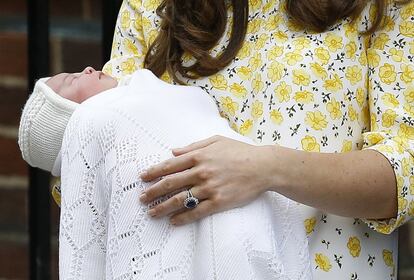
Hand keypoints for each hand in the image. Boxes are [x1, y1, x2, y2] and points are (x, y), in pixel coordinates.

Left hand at [139, 135, 275, 225]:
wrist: (263, 166)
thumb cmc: (240, 151)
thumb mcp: (216, 141)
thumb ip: (193, 146)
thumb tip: (173, 151)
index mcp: (199, 156)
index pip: (170, 165)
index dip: (154, 172)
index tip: (143, 177)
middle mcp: (201, 172)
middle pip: (170, 184)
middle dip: (153, 192)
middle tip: (142, 199)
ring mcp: (209, 188)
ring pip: (180, 200)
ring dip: (163, 208)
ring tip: (152, 213)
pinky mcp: (219, 202)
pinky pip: (197, 212)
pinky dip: (183, 218)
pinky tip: (173, 222)